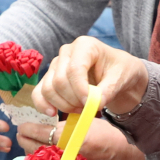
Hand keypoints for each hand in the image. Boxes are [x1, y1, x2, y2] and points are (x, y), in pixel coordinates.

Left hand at [17, 118, 145, 159]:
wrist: (123, 153)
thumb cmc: (105, 133)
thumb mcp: (84, 120)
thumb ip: (62, 124)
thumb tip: (43, 124)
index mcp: (67, 137)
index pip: (38, 133)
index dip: (27, 128)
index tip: (22, 126)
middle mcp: (64, 154)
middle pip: (33, 148)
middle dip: (24, 140)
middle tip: (21, 133)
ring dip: (30, 151)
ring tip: (28, 142)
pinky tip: (40, 155)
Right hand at [32, 36, 148, 117]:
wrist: (116, 74)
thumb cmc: (120, 71)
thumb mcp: (121, 78)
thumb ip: (109, 90)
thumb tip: (96, 104)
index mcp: (85, 45)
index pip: (75, 69)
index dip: (80, 90)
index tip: (91, 105)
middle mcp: (66, 52)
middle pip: (59, 81)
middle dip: (73, 100)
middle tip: (89, 109)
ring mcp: (56, 65)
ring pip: (48, 89)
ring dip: (63, 105)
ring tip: (81, 110)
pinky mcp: (50, 78)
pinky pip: (38, 92)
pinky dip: (43, 105)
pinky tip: (53, 114)